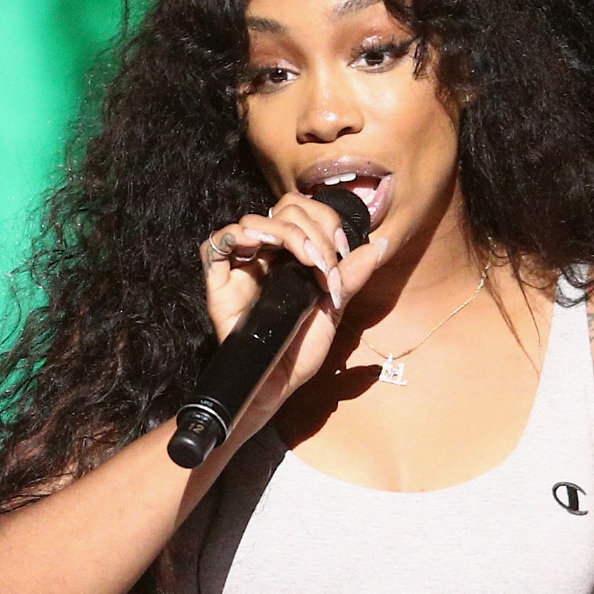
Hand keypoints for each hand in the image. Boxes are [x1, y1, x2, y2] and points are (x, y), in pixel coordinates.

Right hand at [199, 192, 387, 438]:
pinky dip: (232, 236)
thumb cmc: (301, 349)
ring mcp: (241, 266)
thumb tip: (381, 244)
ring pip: (253, 221)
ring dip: (284, 232)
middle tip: (324, 265)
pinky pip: (212, 246)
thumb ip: (352, 276)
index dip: (324, 221)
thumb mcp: (333, 309)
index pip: (303, 210)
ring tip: (302, 259)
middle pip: (283, 209)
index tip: (339, 253)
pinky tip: (256, 246)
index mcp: (291, 254)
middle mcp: (266, 254)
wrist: (279, 383)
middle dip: (312, 230)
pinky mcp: (218, 283)